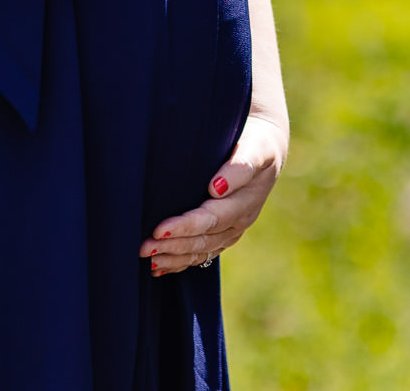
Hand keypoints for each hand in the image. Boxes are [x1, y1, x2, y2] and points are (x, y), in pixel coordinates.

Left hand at [140, 114, 287, 276]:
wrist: (266, 146)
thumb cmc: (258, 142)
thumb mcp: (257, 148)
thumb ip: (241, 166)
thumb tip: (218, 188)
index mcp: (245, 202)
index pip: (211, 219)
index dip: (185, 226)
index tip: (158, 230)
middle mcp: (239, 221)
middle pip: (203, 240)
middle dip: (172, 246)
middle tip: (142, 248)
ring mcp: (232, 230)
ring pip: (201, 251)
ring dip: (174, 257)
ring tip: (147, 260)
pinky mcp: (224, 234)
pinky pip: (202, 254)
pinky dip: (181, 262)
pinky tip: (160, 267)